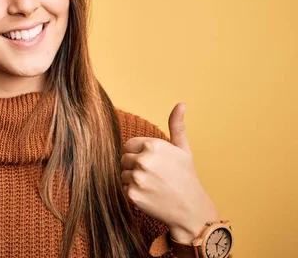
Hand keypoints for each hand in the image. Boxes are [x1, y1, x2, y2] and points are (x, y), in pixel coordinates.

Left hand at [121, 103, 218, 242]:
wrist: (191, 210)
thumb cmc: (187, 177)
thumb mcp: (183, 149)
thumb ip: (177, 126)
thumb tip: (181, 104)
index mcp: (153, 145)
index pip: (129, 145)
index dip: (140, 154)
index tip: (154, 164)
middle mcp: (144, 160)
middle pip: (124, 159)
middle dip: (135, 167)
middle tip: (154, 177)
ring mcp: (137, 178)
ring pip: (123, 175)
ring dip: (133, 181)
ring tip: (153, 186)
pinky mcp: (132, 195)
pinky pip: (124, 189)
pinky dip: (134, 194)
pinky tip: (149, 196)